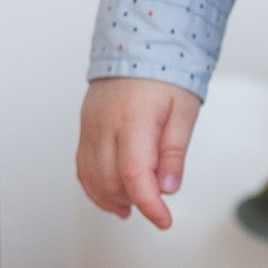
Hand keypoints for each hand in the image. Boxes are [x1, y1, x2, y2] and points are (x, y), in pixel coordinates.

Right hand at [77, 77, 201, 229]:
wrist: (136, 47)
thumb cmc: (164, 76)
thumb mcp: (183, 111)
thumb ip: (174, 151)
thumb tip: (168, 188)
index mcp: (133, 121)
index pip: (134, 174)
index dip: (149, 204)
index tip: (164, 221)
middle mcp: (104, 127)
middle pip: (110, 181)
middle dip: (135, 201)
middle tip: (157, 207)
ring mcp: (90, 129)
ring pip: (92, 178)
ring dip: (113, 200)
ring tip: (135, 207)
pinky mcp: (84, 131)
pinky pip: (83, 168)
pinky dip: (95, 188)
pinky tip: (113, 198)